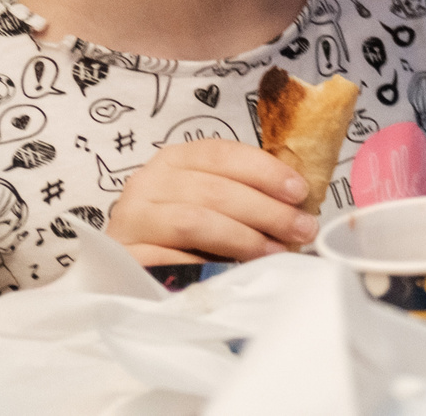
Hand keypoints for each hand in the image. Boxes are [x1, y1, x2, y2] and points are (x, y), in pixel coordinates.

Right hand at [106, 138, 317, 265]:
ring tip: (275, 251)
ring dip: (243, 237)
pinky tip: (233, 272)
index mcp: (175, 160)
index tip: (299, 191)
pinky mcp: (125, 256)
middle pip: (215, 190)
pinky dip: (207, 265)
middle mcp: (149, 182)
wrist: (124, 270)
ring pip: (196, 221)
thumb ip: (245, 194)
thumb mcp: (211, 202)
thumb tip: (299, 203)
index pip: (222, 154)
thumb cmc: (179, 233)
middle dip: (266, 210)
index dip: (265, 171)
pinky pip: (172, 259)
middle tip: (301, 228)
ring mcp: (132, 219)